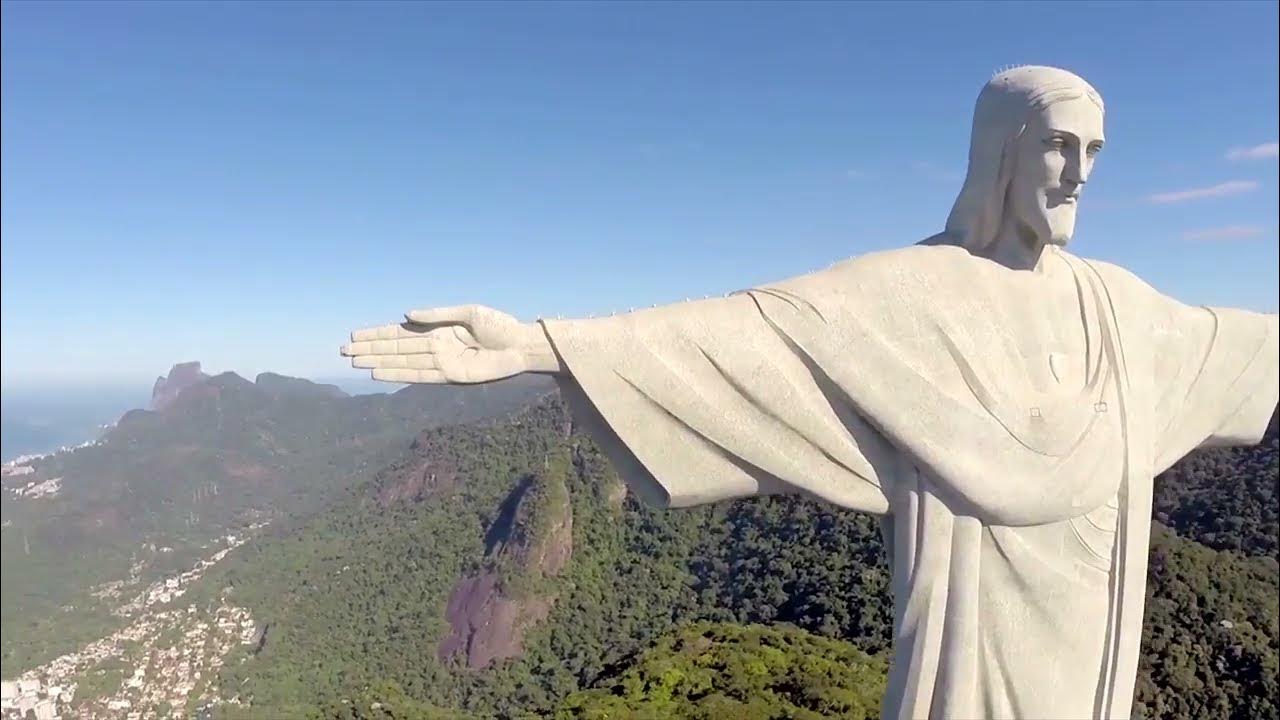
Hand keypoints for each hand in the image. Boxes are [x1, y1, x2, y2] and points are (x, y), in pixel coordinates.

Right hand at [341, 305, 549, 383]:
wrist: (520, 345)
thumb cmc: (499, 326)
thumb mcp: (468, 312)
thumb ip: (437, 314)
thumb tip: (406, 314)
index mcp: (438, 329)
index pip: (401, 332)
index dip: (378, 334)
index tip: (354, 335)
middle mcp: (435, 346)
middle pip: (395, 348)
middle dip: (370, 349)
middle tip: (342, 351)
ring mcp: (440, 362)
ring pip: (402, 361)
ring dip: (377, 361)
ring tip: (353, 362)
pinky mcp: (450, 376)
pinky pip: (418, 375)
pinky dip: (398, 374)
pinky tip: (378, 373)